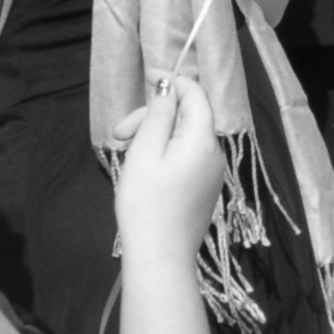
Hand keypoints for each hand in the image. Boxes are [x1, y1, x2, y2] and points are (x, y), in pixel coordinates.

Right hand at [115, 71, 227, 261]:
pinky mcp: (203, 189)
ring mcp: (211, 173)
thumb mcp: (145, 152)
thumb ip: (159, 115)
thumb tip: (169, 87)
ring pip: (183, 138)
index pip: (196, 95)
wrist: (159, 257)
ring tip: (125, 153)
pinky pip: (185, 157)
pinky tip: (142, 169)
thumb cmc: (147, 204)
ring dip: (154, 136)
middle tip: (118, 135)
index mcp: (203, 139)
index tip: (147, 77)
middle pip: (186, 117)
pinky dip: (164, 153)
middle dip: (153, 117)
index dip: (173, 81)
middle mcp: (215, 153)